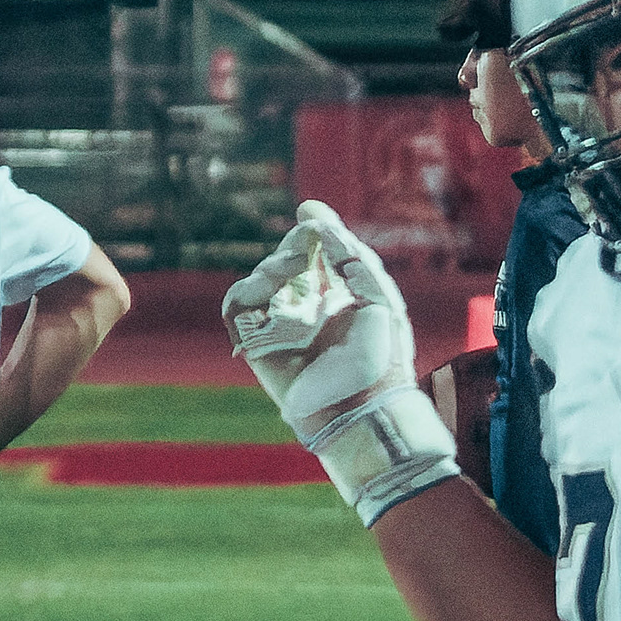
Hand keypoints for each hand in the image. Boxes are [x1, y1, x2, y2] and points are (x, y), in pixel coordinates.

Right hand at [222, 204, 456, 523]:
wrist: (367, 408)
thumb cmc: (383, 357)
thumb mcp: (377, 294)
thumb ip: (349, 252)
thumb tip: (311, 211)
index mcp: (341, 302)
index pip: (318, 257)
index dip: (312, 232)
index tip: (311, 215)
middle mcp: (309, 313)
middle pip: (287, 261)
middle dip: (294, 245)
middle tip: (305, 242)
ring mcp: (282, 328)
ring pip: (261, 279)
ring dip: (274, 263)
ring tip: (294, 265)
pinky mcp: (258, 345)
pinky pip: (238, 306)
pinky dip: (249, 287)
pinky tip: (272, 283)